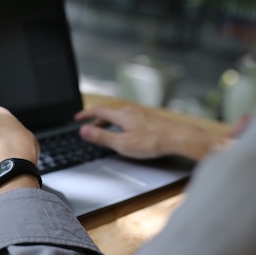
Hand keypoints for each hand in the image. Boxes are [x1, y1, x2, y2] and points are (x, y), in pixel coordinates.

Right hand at [75, 105, 229, 160]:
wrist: (178, 138)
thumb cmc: (153, 142)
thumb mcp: (122, 143)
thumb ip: (101, 136)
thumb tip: (83, 130)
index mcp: (121, 114)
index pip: (97, 110)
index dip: (85, 114)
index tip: (77, 118)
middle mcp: (130, 110)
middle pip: (107, 112)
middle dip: (95, 119)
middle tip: (88, 127)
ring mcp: (140, 113)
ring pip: (118, 115)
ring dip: (107, 121)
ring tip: (103, 130)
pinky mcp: (148, 118)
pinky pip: (127, 117)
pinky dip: (118, 123)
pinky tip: (123, 131)